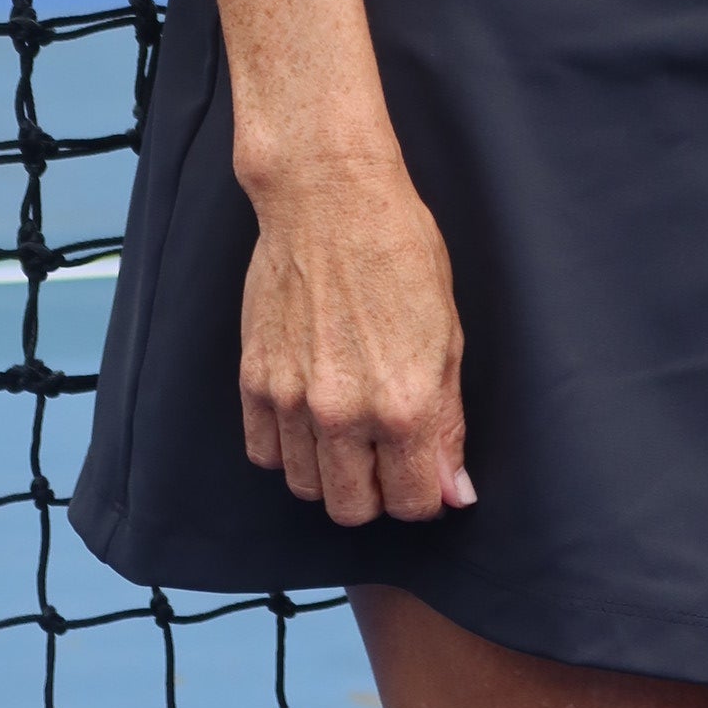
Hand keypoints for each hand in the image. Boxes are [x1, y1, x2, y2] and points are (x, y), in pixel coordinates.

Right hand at [237, 149, 474, 523]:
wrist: (328, 198)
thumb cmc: (399, 250)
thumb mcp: (447, 333)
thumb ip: (447, 422)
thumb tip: (453, 491)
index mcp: (404, 404)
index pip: (413, 502)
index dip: (425, 493)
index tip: (423, 473)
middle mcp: (345, 413)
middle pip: (354, 509)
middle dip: (377, 493)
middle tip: (386, 455)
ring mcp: (292, 400)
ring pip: (307, 489)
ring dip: (330, 473)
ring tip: (347, 432)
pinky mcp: (254, 380)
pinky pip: (264, 453)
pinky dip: (287, 448)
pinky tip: (308, 417)